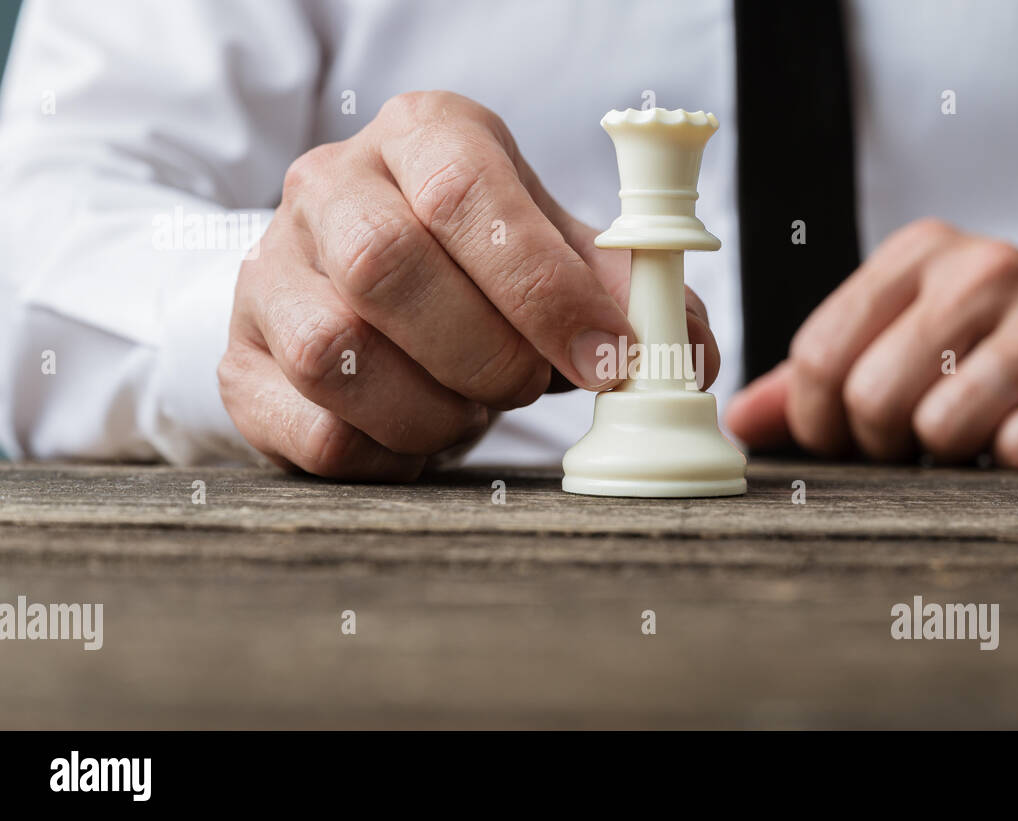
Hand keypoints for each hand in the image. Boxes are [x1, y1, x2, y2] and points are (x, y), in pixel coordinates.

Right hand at [220, 91, 718, 479]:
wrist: (367, 291)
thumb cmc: (478, 271)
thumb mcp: (557, 256)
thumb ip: (629, 294)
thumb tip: (689, 354)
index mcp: (422, 137)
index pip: (467, 193)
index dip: (545, 288)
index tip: (609, 359)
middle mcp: (330, 186)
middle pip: (387, 264)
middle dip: (485, 351)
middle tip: (527, 385)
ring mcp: (269, 272)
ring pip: (335, 351)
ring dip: (434, 408)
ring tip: (470, 406)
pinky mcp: (240, 362)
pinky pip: (313, 430)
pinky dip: (387, 454)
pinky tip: (418, 437)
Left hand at [726, 219, 1017, 466]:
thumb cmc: (989, 359)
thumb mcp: (899, 347)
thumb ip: (813, 383)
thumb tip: (736, 421)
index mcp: (918, 253)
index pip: (818, 354)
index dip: (818, 421)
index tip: (847, 437)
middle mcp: (984, 266)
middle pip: (871, 394)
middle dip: (881, 444)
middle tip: (914, 442)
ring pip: (942, 424)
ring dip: (948, 456)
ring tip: (974, 436)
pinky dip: (1016, 464)